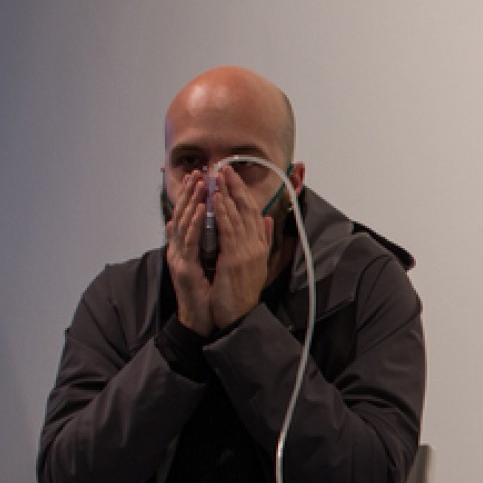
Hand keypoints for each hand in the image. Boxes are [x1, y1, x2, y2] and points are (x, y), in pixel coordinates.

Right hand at [165, 170, 215, 335]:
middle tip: (199, 172)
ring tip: (199, 184)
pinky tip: (198, 211)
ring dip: (191, 202)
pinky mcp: (184, 268)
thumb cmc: (208, 293)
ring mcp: (180, 258)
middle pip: (184, 215)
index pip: (191, 217)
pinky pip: (189, 243)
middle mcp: (180, 250)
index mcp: (188, 247)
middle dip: (192, 193)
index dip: (196, 196)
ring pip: (184, 224)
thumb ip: (208, 243)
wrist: (201, 319)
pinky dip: (193, 225)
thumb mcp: (210, 264)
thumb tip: (205, 224)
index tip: (204, 177)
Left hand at [205, 165, 274, 328]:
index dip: (243, 192)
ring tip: (219, 175)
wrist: (239, 316)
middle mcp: (255, 246)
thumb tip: (266, 218)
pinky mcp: (235, 259)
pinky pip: (228, 231)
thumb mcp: (255, 262)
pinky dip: (222, 213)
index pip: (252, 212)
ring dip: (227, 194)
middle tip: (225, 166)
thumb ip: (261, 239)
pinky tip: (216, 199)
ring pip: (237, 216)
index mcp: (259, 246)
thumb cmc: (242, 292)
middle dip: (236, 186)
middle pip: (247, 209)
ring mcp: (247, 252)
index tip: (232, 175)